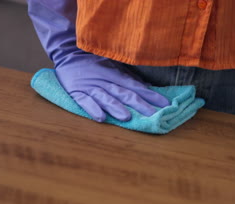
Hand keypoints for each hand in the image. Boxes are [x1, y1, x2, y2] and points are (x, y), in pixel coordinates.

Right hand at [28, 0, 168, 121]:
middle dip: (140, 105)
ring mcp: (91, 87)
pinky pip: (85, 101)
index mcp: (116, 75)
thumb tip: (148, 87)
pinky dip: (92, 109)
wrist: (68, 53)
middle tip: (152, 115)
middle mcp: (106, 81)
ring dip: (116, 108)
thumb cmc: (94, 62)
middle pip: (125, 94)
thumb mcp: (114, 66)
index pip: (137, 87)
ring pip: (106, 98)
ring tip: (126, 117)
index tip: (166, 104)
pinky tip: (100, 118)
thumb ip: (130, 78)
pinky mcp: (77, 92)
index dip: (151, 95)